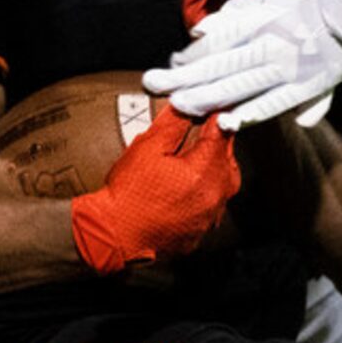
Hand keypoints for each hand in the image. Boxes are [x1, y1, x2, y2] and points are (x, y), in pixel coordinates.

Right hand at [69, 104, 240, 273]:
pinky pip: (210, 207)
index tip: (210, 113)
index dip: (215, 120)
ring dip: (210, 173)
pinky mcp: (200, 233)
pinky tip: (182, 192)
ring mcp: (208, 218)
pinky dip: (201, 197)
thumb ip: (174, 123)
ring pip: (222, 186)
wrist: (114, 235)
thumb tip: (188, 107)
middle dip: (215, 148)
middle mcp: (213, 197)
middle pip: (227, 162)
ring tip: (187, 167)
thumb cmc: (127, 195)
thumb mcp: (147, 148)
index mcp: (204, 172)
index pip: (221, 135)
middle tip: (197, 139)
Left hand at [143, 0, 341, 132]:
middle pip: (224, 62)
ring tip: (182, 105)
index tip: (170, 64)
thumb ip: (237, 10)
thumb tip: (200, 31)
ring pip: (244, 84)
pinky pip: (277, 102)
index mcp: (265, 16)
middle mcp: (275, 41)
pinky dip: (254, 113)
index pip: (220, 38)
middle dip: (187, 76)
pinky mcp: (310, 86)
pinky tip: (228, 122)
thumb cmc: (307, 1)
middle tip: (156, 85)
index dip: (193, 53)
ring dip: (211, 97)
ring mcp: (292, 66)